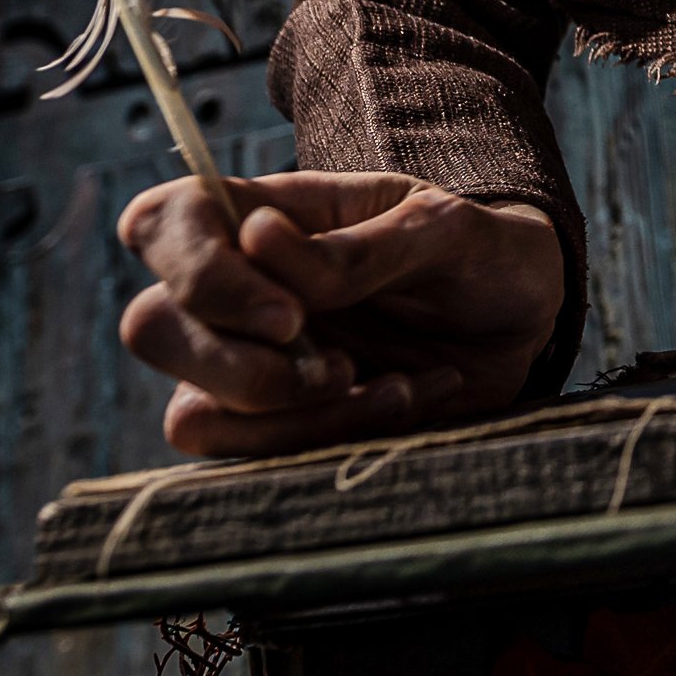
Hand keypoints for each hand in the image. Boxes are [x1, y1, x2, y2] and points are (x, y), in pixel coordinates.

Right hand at [115, 170, 562, 457]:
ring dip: (290, 418)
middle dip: (236, 365)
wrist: (523, 318)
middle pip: (152, 329)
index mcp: (266, 216)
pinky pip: (256, 459)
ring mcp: (252, 363)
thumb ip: (358, 247)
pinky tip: (403, 399)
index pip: (162, 224)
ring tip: (387, 387)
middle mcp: (240, 292)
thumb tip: (257, 240)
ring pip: (192, 415)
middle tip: (334, 364)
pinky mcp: (282, 425)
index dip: (196, 273)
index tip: (290, 317)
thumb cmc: (478, 251)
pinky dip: (330, 439)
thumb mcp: (443, 231)